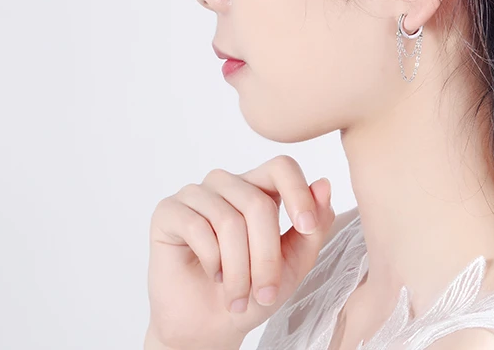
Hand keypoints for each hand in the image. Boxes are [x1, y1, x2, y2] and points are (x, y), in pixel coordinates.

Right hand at [145, 155, 335, 349]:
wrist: (212, 327)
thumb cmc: (255, 292)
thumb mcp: (296, 263)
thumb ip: (314, 226)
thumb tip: (324, 183)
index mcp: (260, 189)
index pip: (282, 166)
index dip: (298, 192)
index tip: (306, 228)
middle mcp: (228, 185)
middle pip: (257, 202)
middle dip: (266, 256)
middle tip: (265, 293)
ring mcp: (196, 195)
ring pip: (228, 219)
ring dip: (239, 268)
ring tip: (238, 295)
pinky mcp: (168, 211)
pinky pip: (197, 227)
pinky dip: (212, 260)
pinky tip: (213, 275)